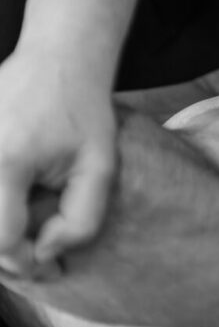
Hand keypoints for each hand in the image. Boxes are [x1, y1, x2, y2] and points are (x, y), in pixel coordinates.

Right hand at [0, 49, 117, 277]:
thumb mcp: (100, 165)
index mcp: (5, 163)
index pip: (1, 241)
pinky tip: (15, 209)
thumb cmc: (82, 110)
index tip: (49, 268)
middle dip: (7, 255)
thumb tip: (44, 252)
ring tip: (27, 232)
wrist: (57, 59)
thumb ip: (81, 218)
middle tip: (37, 257)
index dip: (25, 264)